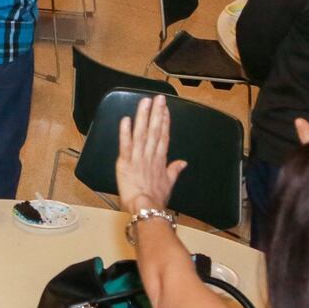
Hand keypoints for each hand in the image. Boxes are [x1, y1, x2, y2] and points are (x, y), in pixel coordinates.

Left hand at [116, 94, 186, 213]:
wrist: (146, 209)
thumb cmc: (156, 199)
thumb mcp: (169, 184)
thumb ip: (174, 170)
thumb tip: (183, 162)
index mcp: (160, 160)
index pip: (163, 136)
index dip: (164, 121)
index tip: (164, 109)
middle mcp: (150, 156)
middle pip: (155, 130)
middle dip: (156, 113)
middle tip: (158, 98)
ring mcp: (138, 158)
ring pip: (141, 133)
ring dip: (143, 117)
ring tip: (145, 102)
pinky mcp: (125, 163)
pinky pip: (125, 145)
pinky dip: (125, 132)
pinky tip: (126, 120)